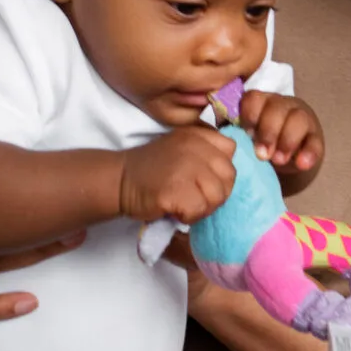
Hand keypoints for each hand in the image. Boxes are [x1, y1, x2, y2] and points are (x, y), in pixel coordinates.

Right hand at [118, 125, 236, 224]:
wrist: (120, 180)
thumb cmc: (153, 168)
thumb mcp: (181, 146)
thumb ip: (206, 151)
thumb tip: (230, 172)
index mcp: (198, 134)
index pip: (230, 150)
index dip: (221, 170)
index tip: (204, 178)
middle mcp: (194, 147)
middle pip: (228, 177)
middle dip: (215, 193)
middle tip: (195, 197)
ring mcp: (185, 167)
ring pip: (217, 196)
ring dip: (203, 207)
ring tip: (185, 204)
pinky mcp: (175, 189)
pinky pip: (199, 209)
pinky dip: (190, 216)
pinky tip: (176, 210)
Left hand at [240, 89, 323, 177]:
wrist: (286, 157)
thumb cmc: (261, 143)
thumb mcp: (248, 136)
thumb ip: (237, 134)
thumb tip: (221, 143)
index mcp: (261, 103)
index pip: (254, 99)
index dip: (250, 115)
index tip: (247, 134)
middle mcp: (282, 106)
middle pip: (277, 108)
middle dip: (268, 132)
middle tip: (262, 155)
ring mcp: (302, 119)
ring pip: (298, 119)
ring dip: (287, 140)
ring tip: (279, 160)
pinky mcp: (316, 137)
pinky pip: (315, 141)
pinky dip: (309, 152)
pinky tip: (302, 164)